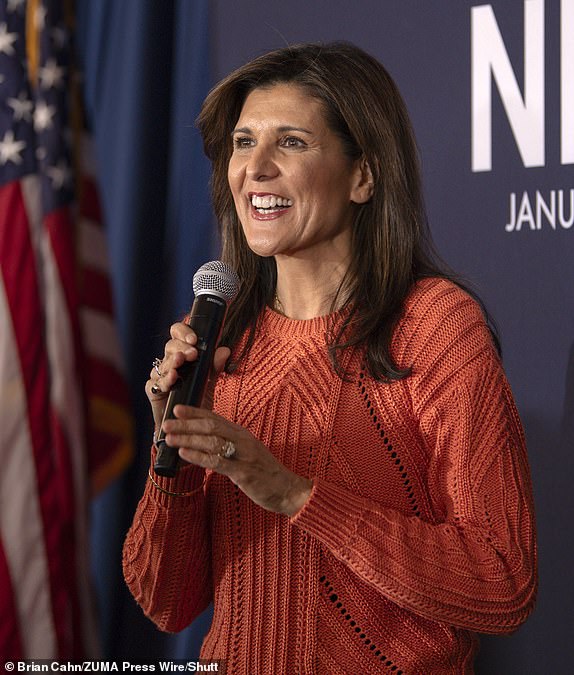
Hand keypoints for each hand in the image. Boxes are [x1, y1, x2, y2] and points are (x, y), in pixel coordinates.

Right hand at [146, 321, 230, 428]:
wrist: (189, 423)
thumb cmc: (197, 398)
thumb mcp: (209, 381)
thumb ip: (215, 366)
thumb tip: (225, 350)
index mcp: (182, 354)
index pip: (178, 335)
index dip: (183, 332)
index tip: (194, 339)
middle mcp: (169, 362)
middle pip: (170, 346)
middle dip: (181, 348)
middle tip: (193, 353)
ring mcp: (160, 375)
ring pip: (163, 363)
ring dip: (172, 361)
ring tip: (180, 360)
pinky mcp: (153, 390)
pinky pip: (156, 382)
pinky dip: (165, 380)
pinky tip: (173, 377)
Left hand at [161, 405, 312, 515]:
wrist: (288, 490)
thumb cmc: (266, 473)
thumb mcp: (248, 453)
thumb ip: (230, 445)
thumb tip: (206, 442)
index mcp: (242, 434)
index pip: (215, 418)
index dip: (195, 412)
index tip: (177, 409)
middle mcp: (243, 440)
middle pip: (210, 427)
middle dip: (186, 424)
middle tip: (166, 424)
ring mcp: (243, 455)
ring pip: (211, 441)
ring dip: (188, 439)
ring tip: (170, 438)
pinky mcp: (243, 472)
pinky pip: (217, 462)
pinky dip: (199, 457)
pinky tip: (184, 454)